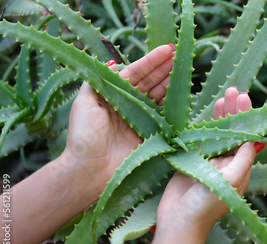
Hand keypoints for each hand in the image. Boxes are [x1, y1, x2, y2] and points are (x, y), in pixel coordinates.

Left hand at [59, 44, 174, 199]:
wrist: (89, 169)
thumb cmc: (84, 135)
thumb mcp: (84, 103)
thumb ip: (97, 81)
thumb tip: (113, 64)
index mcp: (112, 96)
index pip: (135, 73)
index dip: (151, 61)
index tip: (167, 49)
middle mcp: (127, 107)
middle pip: (150, 83)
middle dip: (164, 69)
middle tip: (179, 57)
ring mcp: (140, 121)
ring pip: (159, 98)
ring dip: (170, 84)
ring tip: (182, 70)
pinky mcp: (149, 137)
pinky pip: (164, 119)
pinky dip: (173, 108)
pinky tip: (182, 96)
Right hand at [156, 87, 254, 227]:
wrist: (177, 223)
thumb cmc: (207, 206)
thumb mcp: (231, 180)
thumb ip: (243, 158)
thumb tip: (256, 139)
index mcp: (241, 169)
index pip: (248, 138)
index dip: (248, 118)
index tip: (246, 99)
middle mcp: (228, 164)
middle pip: (234, 132)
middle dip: (235, 112)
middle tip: (235, 91)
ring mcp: (209, 162)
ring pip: (218, 133)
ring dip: (221, 116)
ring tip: (223, 97)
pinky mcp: (192, 162)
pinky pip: (200, 140)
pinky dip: (203, 126)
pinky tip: (205, 113)